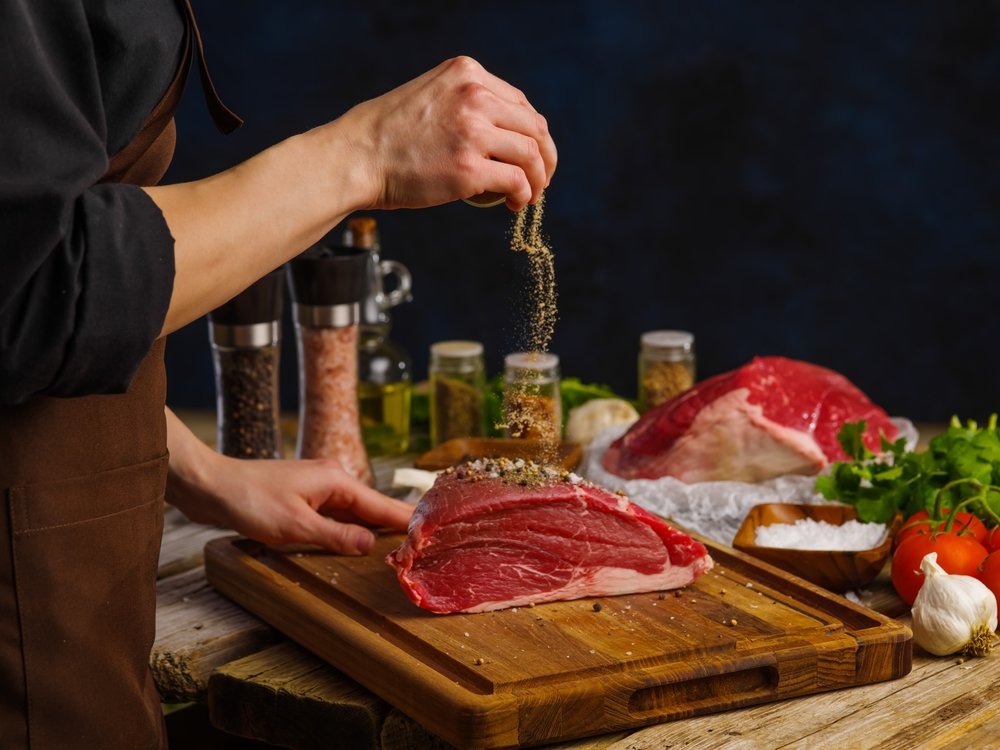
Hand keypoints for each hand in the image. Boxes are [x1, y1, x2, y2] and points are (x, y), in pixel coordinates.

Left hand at [165, 409, 412, 554]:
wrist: (211, 485)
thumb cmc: (250, 501)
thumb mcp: (296, 526)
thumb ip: (336, 536)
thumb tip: (372, 545)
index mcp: (337, 481)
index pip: (382, 505)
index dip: (407, 522)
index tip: (433, 534)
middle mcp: (332, 480)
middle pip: (372, 508)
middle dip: (395, 526)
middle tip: (423, 546)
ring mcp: (317, 488)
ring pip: (354, 513)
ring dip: (371, 530)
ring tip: (399, 547)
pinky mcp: (302, 498)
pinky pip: (335, 515)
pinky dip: (349, 529)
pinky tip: (356, 542)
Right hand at [337, 55, 557, 210]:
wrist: (357, 158)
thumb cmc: (386, 135)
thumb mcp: (428, 95)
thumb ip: (462, 102)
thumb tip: (497, 129)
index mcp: (466, 73)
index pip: (520, 103)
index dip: (533, 132)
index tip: (532, 153)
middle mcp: (474, 96)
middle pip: (534, 127)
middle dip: (545, 156)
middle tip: (542, 178)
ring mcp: (473, 132)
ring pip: (532, 154)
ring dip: (539, 179)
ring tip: (531, 195)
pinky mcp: (470, 168)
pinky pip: (517, 181)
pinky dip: (525, 195)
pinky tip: (517, 203)